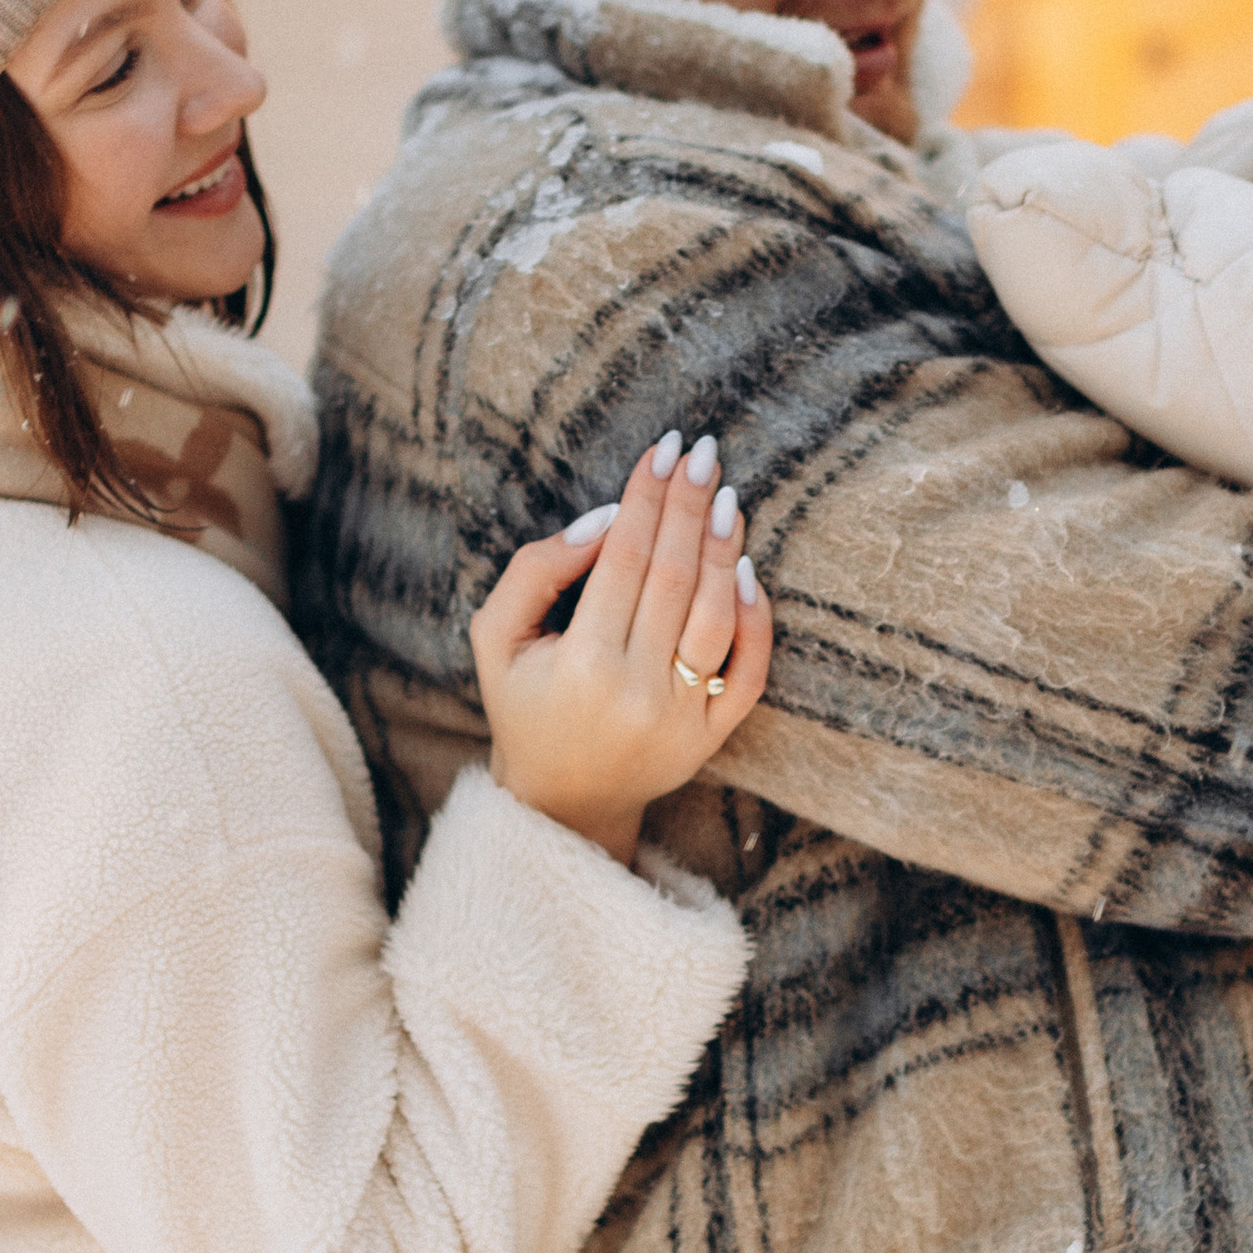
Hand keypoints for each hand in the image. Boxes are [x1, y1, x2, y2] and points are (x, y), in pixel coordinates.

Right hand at [470, 432, 773, 866]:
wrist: (560, 801)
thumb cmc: (524, 704)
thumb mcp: (496, 638)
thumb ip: (535, 571)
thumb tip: (604, 520)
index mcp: (581, 663)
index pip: (624, 559)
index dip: (646, 499)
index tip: (663, 451)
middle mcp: (637, 690)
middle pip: (675, 577)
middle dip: (690, 506)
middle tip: (704, 453)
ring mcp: (682, 718)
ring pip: (717, 618)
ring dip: (726, 551)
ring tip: (727, 498)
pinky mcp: (711, 736)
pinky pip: (748, 672)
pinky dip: (756, 620)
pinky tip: (748, 571)